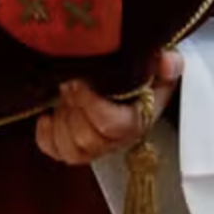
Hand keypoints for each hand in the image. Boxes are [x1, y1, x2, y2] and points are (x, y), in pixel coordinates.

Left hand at [36, 49, 181, 165]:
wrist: (130, 87)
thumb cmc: (143, 77)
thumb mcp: (158, 66)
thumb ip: (167, 64)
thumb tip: (167, 62)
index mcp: (137, 120)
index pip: (114, 125)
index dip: (92, 106)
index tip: (78, 81)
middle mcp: (116, 140)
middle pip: (88, 139)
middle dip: (73, 109)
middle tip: (67, 83)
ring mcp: (94, 147)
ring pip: (70, 149)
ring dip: (61, 122)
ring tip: (62, 98)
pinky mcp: (73, 147)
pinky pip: (55, 152)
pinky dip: (46, 137)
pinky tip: (47, 116)